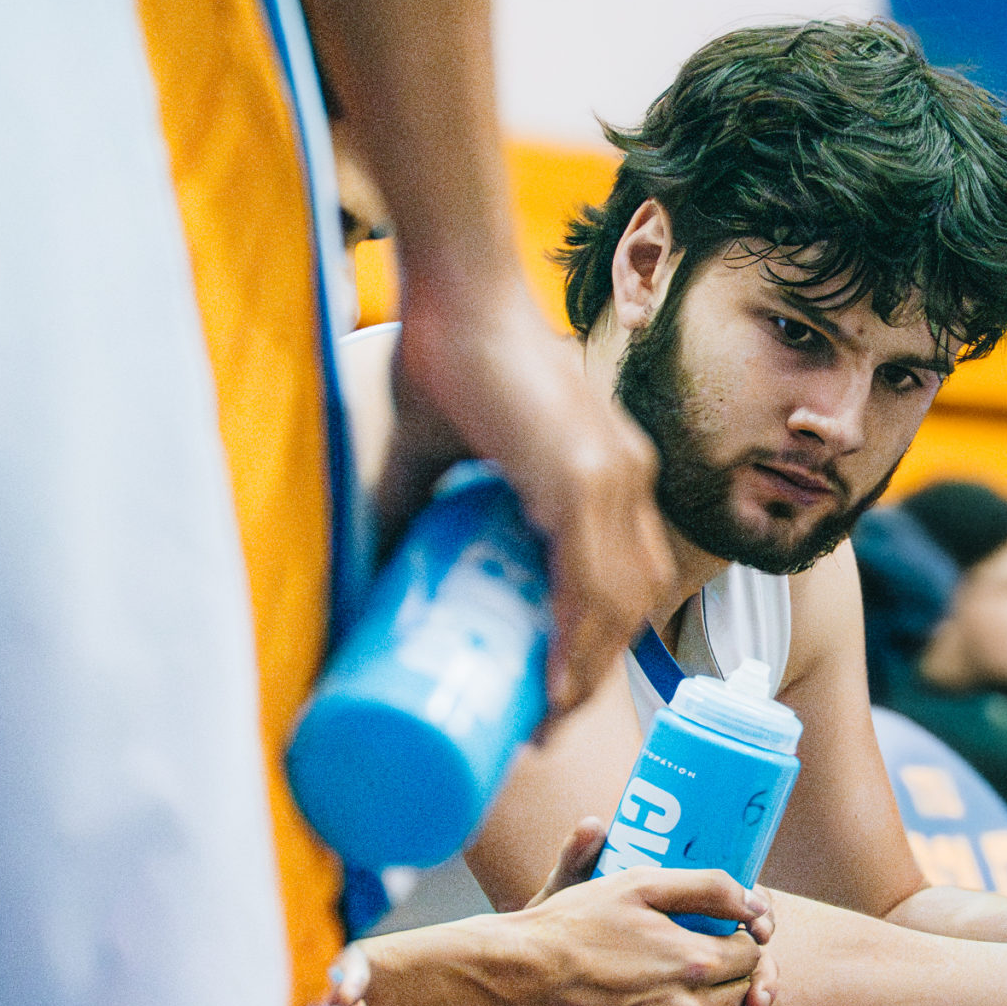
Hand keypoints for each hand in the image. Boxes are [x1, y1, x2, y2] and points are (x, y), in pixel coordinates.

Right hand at [392, 279, 669, 714]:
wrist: (454, 284)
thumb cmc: (442, 351)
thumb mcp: (431, 454)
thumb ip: (411, 506)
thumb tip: (372, 568)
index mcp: (611, 471)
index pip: (628, 575)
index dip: (602, 640)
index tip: (560, 692)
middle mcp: (628, 476)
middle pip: (634, 600)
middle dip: (596, 669)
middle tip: (547, 721)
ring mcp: (614, 474)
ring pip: (620, 600)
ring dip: (587, 667)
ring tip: (546, 716)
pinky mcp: (583, 474)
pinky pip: (592, 577)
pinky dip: (577, 634)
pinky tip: (556, 678)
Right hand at [526, 817, 778, 1005]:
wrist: (508, 984)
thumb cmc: (568, 927)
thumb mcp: (636, 885)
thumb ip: (705, 887)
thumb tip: (756, 903)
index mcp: (694, 962)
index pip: (751, 956)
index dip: (738, 943)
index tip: (720, 939)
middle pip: (741, 998)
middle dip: (731, 980)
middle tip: (702, 967)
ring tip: (689, 1001)